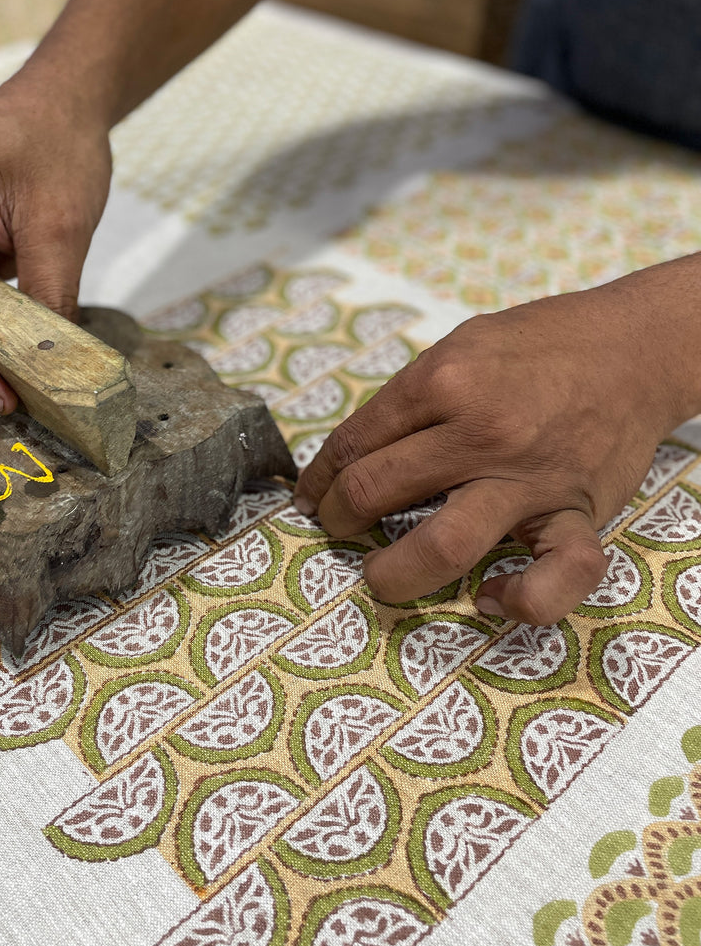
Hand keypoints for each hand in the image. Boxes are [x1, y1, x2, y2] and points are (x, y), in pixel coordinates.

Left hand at [293, 260, 700, 624]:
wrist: (633, 346)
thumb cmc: (539, 344)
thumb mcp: (459, 346)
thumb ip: (410, 398)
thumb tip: (355, 453)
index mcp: (443, 381)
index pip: (353, 443)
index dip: (318, 479)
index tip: (310, 497)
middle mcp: (482, 432)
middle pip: (376, 491)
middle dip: (338, 520)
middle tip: (337, 527)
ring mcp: (530, 479)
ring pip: (445, 545)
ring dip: (394, 573)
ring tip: (379, 576)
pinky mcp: (578, 513)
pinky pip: (555, 577)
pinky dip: (520, 601)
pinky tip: (488, 597)